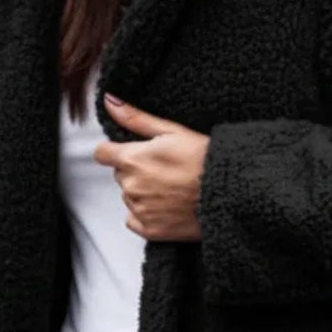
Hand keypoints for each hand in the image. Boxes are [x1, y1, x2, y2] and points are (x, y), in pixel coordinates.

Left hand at [94, 95, 209, 241]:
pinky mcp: (149, 230)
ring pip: (129, 196)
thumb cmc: (205, 158)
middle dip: (135, 171)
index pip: (102, 154)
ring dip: (142, 192)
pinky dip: (145, 213)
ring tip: (171, 187)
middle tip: (164, 169)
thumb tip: (110, 101)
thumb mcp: (173, 131)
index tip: (133, 152)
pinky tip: (167, 206)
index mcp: (132, 159)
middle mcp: (131, 186)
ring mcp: (139, 210)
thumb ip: (136, 118)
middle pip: (120, 175)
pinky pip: (134, 219)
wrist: (229, 193)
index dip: (115, 151)